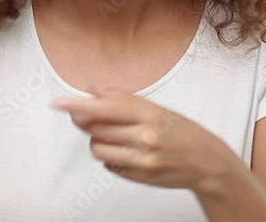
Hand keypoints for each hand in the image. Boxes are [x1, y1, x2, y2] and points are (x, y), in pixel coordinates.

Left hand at [52, 87, 238, 192]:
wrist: (207, 162)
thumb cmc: (182, 131)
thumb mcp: (157, 108)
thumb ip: (123, 99)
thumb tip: (94, 90)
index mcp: (149, 114)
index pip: (105, 108)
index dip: (78, 105)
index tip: (59, 103)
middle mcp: (145, 137)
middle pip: (95, 128)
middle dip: (88, 121)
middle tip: (92, 116)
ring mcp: (142, 159)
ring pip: (98, 148)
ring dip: (99, 141)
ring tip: (117, 136)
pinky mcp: (138, 176)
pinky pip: (109, 164)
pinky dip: (112, 156)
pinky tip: (128, 150)